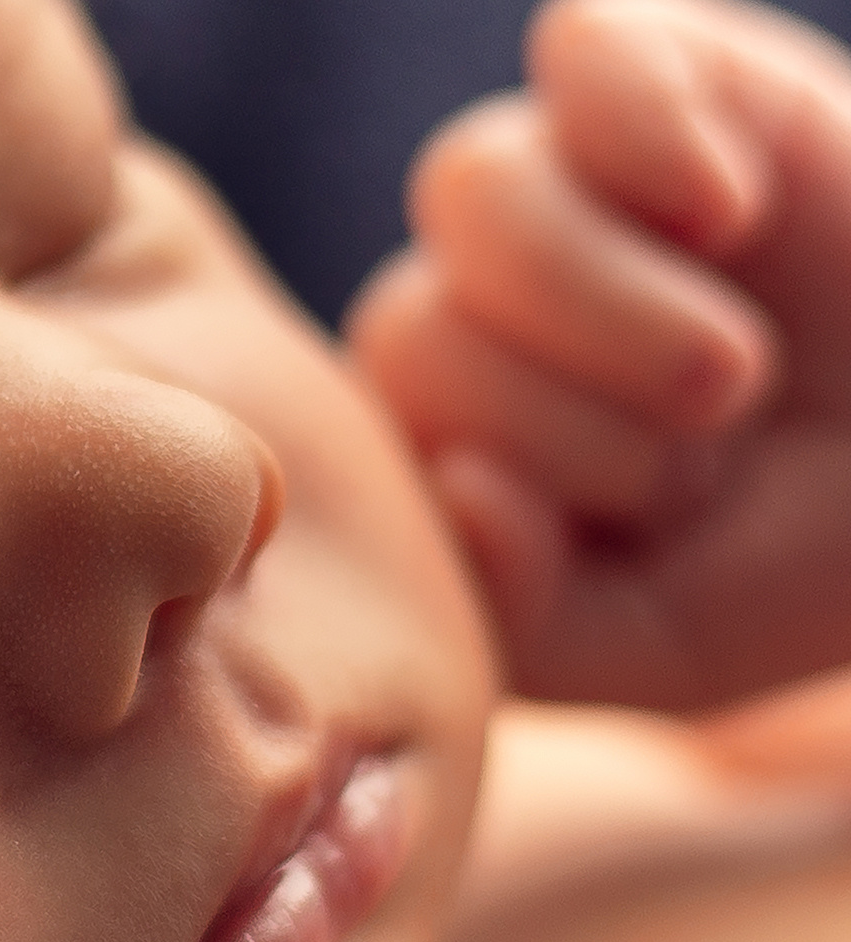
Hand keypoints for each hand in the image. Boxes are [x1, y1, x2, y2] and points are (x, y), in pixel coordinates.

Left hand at [351, 0, 850, 709]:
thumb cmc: (807, 552)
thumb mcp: (660, 642)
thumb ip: (523, 612)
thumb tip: (463, 487)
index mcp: (447, 434)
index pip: (374, 444)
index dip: (515, 492)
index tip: (647, 532)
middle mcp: (477, 303)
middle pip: (408, 329)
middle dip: (575, 422)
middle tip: (715, 443)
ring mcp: (562, 183)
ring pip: (470, 192)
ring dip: (607, 302)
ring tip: (735, 366)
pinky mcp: (663, 73)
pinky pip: (582, 52)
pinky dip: (647, 128)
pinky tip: (729, 209)